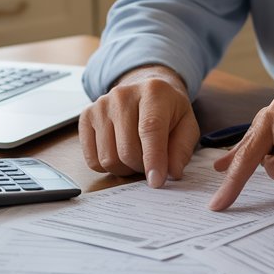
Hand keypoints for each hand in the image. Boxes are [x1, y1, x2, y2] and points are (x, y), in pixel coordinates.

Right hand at [78, 66, 199, 187]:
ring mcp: (101, 105)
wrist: (145, 91)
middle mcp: (123, 95)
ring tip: (136, 155)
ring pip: (108, 158)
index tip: (156, 182)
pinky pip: (92, 159)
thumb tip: (171, 172)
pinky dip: (107, 166)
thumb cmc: (167, 111)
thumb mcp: (186, 125)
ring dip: (125, 168)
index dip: (153, 159)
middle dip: (141, 166)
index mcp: (153, 92)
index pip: (150, 129)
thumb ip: (182, 149)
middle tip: (151, 161)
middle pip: (127, 150)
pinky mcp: (86, 116)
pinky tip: (118, 152)